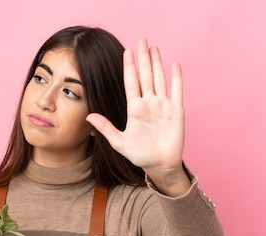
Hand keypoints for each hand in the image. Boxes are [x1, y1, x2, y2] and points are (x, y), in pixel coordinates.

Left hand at [86, 38, 189, 194]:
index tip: (126, 51)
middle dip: (143, 58)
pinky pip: (177, 90)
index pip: (131, 82)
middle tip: (141, 39)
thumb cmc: (140, 155)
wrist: (160, 165)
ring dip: (157, 63)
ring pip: (160, 78)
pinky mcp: (176, 110)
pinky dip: (176, 77)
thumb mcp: (119, 142)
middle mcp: (149, 103)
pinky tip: (174, 64)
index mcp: (135, 108)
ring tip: (154, 47)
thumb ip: (105, 127)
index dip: (129, 66)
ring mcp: (163, 105)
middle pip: (146, 75)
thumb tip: (88, 116)